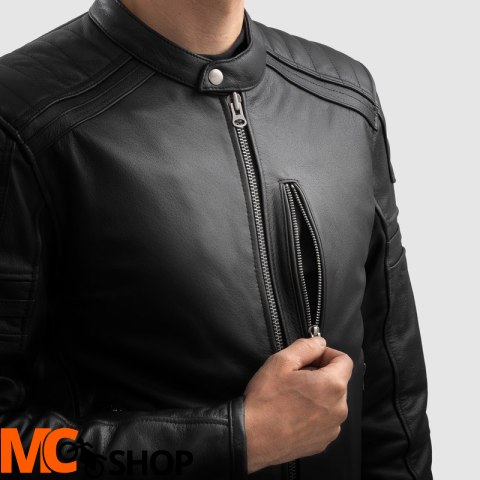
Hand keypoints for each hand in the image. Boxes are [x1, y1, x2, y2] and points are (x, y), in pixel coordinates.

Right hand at [243, 336, 352, 472]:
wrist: (252, 438)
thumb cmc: (266, 400)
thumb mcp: (281, 361)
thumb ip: (305, 346)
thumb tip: (318, 342)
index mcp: (332, 385)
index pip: (344, 360)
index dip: (326, 354)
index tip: (310, 357)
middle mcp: (339, 408)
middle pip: (337, 381)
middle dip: (320, 374)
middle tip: (295, 376)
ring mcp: (332, 428)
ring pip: (330, 400)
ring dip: (317, 394)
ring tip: (292, 396)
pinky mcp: (322, 441)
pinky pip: (324, 419)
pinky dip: (313, 413)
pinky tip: (292, 412)